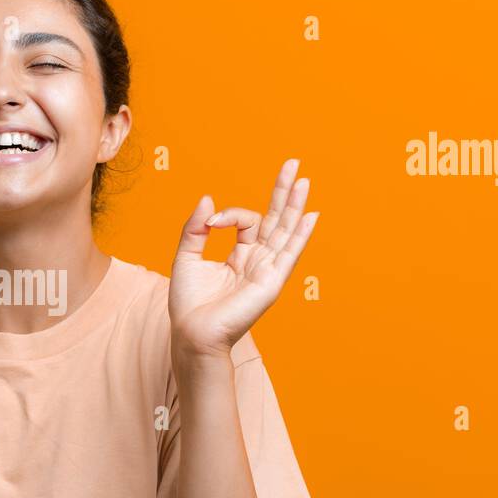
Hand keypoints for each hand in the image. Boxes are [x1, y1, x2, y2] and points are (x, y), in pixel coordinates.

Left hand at [168, 158, 317, 359]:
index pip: (246, 221)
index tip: (211, 221)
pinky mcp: (271, 282)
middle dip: (283, 192)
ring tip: (304, 180)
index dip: (228, 214)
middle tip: (293, 163)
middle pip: (276, 220)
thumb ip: (195, 228)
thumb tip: (208, 198)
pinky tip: (311, 216)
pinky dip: (300, 235)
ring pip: (285, 231)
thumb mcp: (186, 257)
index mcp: (240, 256)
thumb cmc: (188, 303)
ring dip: (295, 205)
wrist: (192, 333)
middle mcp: (258, 261)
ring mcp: (267, 271)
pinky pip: (289, 254)